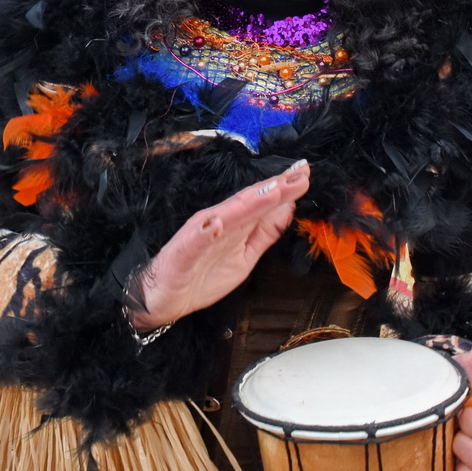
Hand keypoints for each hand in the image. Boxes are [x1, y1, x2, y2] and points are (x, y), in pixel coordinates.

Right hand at [130, 160, 309, 330]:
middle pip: (250, 202)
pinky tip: (216, 224)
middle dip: (275, 188)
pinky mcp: (184, 252)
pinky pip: (196, 241)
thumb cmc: (202, 275)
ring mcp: (201, 236)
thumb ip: (266, 232)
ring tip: (271, 191)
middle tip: (299, 174)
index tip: (306, 173)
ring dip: (249, 203)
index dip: (285, 188)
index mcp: (236, 225)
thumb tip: (289, 208)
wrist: (165, 298)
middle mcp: (220, 223)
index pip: (263, 202)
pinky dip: (206, 231)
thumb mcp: (246, 255)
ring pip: (228, 216)